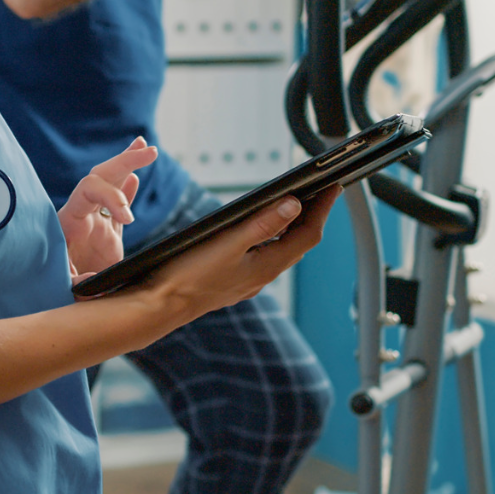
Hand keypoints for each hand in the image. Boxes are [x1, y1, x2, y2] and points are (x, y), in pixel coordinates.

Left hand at [58, 138, 159, 280]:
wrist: (51, 299)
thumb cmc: (52, 291)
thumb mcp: (60, 289)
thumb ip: (74, 283)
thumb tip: (91, 280)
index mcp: (69, 221)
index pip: (90, 190)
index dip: (111, 197)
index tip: (128, 219)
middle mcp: (82, 216)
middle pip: (101, 177)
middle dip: (124, 161)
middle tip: (149, 151)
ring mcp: (95, 224)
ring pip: (111, 186)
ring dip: (127, 165)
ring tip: (146, 147)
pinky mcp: (107, 236)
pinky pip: (118, 206)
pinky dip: (127, 191)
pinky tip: (137, 177)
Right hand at [144, 185, 341, 316]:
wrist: (160, 306)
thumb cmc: (189, 276)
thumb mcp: (227, 243)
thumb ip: (262, 224)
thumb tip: (294, 205)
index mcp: (266, 266)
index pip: (308, 235)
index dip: (324, 209)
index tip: (335, 186)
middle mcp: (262, 275)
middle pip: (298, 242)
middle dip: (313, 215)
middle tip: (321, 190)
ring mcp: (248, 280)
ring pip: (281, 250)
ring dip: (293, 227)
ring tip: (298, 204)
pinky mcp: (234, 280)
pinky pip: (264, 256)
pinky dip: (272, 238)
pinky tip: (262, 230)